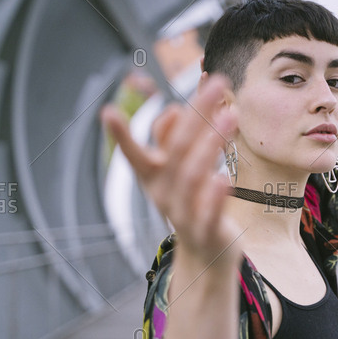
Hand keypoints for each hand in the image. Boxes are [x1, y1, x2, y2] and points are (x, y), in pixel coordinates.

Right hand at [100, 76, 240, 269]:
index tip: (107, 112)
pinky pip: (209, 213)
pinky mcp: (207, 231)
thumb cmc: (193, 202)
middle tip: (217, 84)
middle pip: (176, 150)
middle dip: (196, 114)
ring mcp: (183, 214)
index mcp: (153, 177)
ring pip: (192, 176)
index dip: (121, 136)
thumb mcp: (178, 171)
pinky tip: (225, 178)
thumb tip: (174, 110)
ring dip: (211, 143)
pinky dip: (214, 196)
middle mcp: (163, 193)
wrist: (206, 254)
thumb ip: (174, 141)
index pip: (135, 153)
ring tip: (230, 117)